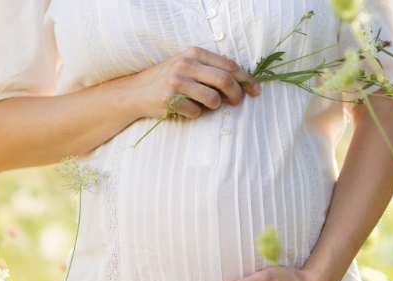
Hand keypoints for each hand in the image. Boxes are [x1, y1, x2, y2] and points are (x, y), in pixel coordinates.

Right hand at [120, 46, 260, 119]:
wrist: (136, 92)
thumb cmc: (170, 80)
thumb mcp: (189, 66)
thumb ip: (212, 68)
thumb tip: (244, 79)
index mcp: (194, 53)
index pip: (229, 65)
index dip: (246, 79)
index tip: (256, 90)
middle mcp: (185, 64)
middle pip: (225, 81)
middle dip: (237, 94)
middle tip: (237, 103)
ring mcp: (176, 81)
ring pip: (213, 99)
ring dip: (214, 106)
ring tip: (203, 104)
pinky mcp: (169, 99)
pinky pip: (197, 112)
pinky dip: (196, 114)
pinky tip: (185, 109)